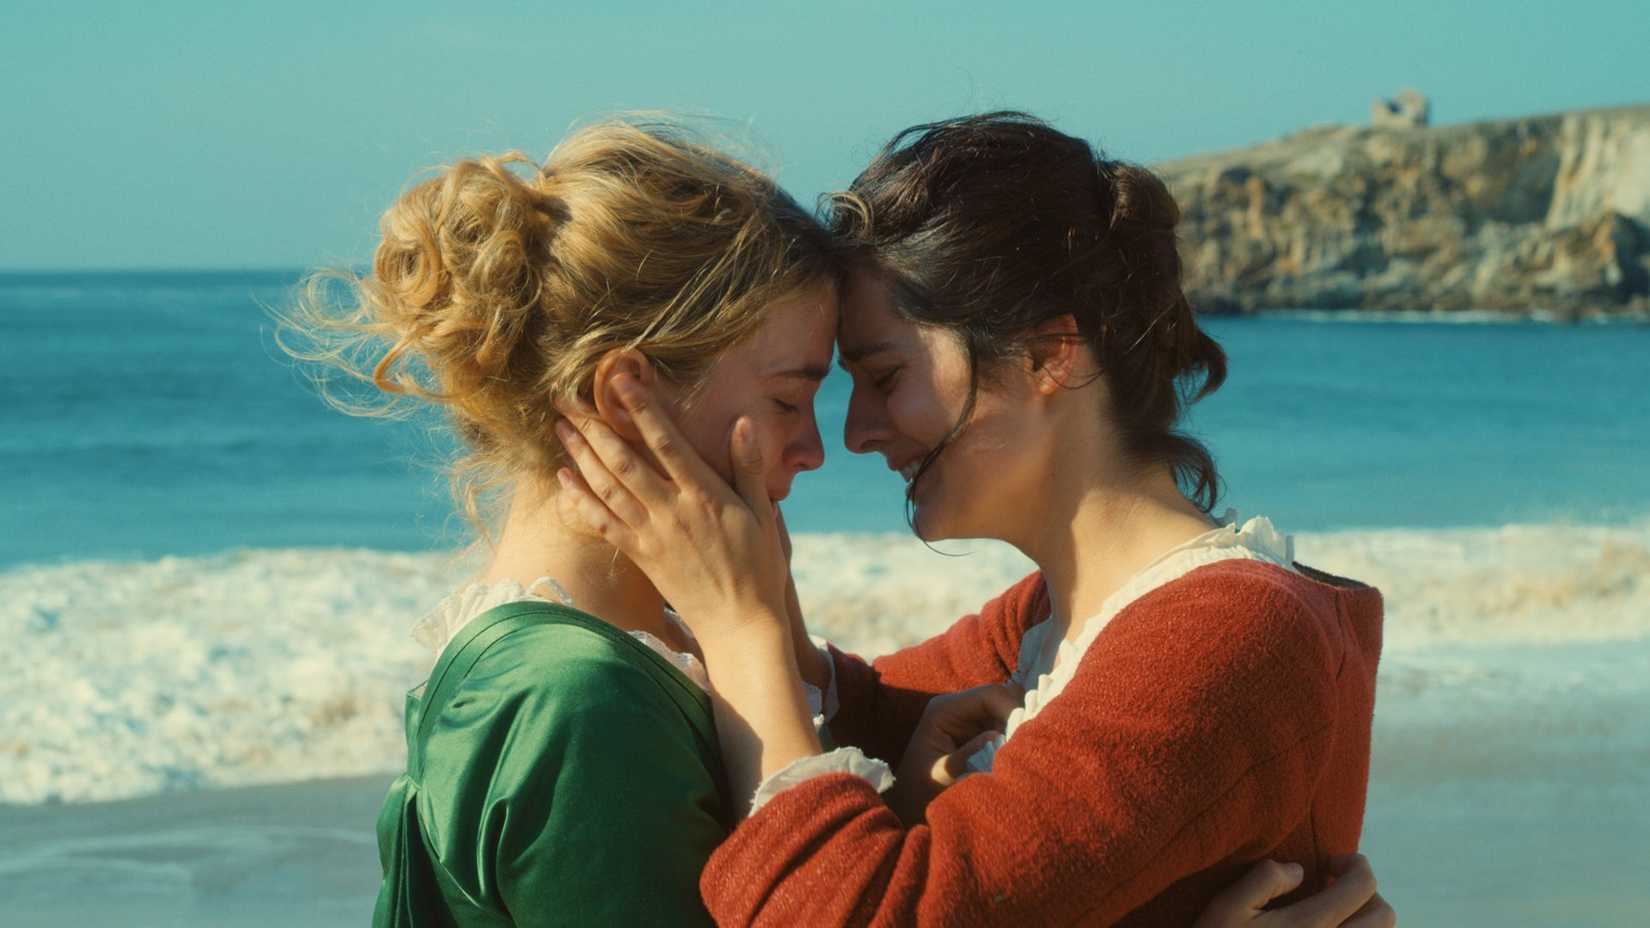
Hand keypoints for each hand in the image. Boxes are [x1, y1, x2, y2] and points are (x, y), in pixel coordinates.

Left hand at [553, 374, 789, 644]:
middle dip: (594, 426)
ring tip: (561, 427)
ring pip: (607, 488)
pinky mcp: (640, 556)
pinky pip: (602, 523)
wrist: (740, 623)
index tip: (621, 380)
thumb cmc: (758, 566)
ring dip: (580, 455)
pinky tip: (563, 478)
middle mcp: (672, 511)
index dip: (642, 409)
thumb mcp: (763, 514)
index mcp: (704, 495)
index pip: (667, 443)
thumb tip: (743, 424)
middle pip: (624, 461)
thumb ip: (750, 468)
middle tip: (568, 398)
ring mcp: (652, 535)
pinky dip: (579, 499)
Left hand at [887, 682, 1023, 823]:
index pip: (989, 695)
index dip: (1012, 708)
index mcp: (944, 709)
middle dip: (1018, 720)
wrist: (910, 804)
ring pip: (1007, 714)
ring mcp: (970, 720)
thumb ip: (967, 755)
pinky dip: (1013, 740)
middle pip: (1002, 700)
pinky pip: (1005, 729)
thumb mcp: (942, 775)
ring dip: (1018, 731)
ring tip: (1022, 754)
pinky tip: (1015, 757)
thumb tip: (995, 737)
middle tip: (1027, 746)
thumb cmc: (921, 790)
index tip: (1025, 734)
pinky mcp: (978, 734)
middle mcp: (958, 708)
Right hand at [1193, 855, 1394, 927]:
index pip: (1363, 884)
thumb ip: (1264, 879)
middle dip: (1366, 893)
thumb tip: (1299, 871)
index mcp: (1311, 926)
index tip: (1327, 864)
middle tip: (1334, 888)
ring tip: (1334, 914)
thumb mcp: (1228, 907)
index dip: (1353, 864)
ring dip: (1365, 920)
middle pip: (1384, 915)